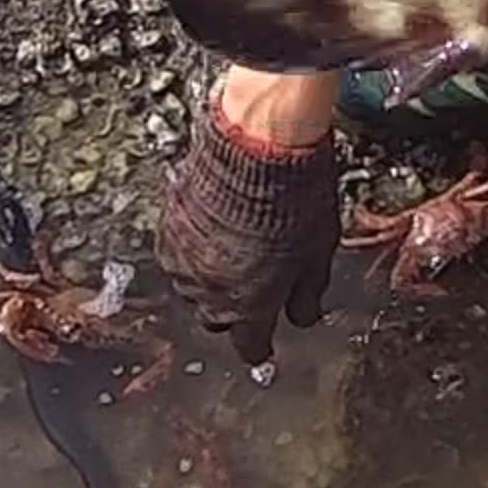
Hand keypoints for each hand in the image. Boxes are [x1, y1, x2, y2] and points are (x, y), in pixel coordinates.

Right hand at [154, 90, 341, 367]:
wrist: (260, 141)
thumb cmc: (296, 193)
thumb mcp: (319, 251)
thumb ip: (307, 293)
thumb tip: (303, 317)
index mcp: (249, 303)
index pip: (249, 346)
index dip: (259, 346)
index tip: (264, 343)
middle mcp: (210, 288)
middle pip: (217, 318)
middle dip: (236, 309)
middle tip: (255, 284)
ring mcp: (184, 257)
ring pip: (193, 287)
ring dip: (212, 278)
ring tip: (235, 249)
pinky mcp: (168, 225)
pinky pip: (177, 253)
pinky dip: (194, 250)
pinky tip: (214, 230)